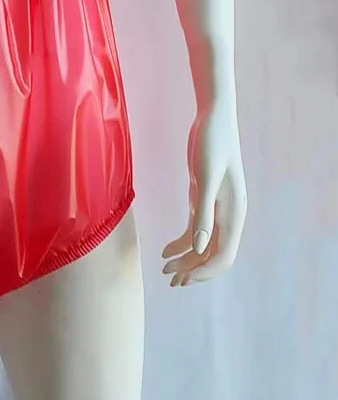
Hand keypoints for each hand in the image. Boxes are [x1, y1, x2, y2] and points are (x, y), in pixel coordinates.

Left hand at [162, 99, 246, 285]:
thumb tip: (197, 247)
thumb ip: (202, 213)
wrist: (214, 119)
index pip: (223, 255)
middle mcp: (229, 215)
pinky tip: (165, 251)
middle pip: (213, 255)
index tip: (182, 279)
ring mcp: (217, 209)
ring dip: (186, 261)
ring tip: (165, 270)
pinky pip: (196, 230)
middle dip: (193, 271)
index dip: (203, 272)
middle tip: (170, 280)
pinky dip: (182, 244)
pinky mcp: (205, 200)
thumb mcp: (204, 178)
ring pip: (203, 245)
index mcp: (234, 213)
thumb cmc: (212, 144)